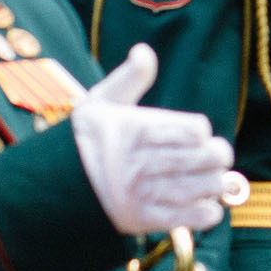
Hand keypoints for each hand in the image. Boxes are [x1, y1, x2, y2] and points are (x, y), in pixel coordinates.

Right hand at [70, 45, 235, 234]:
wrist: (53, 185)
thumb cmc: (86, 140)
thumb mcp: (99, 103)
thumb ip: (128, 78)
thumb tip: (144, 51)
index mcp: (136, 131)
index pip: (193, 129)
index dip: (200, 131)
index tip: (197, 134)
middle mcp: (140, 163)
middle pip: (204, 158)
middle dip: (218, 156)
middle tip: (217, 156)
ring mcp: (142, 193)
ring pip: (201, 188)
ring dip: (215, 184)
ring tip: (214, 179)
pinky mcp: (143, 219)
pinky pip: (189, 218)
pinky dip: (207, 213)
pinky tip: (208, 205)